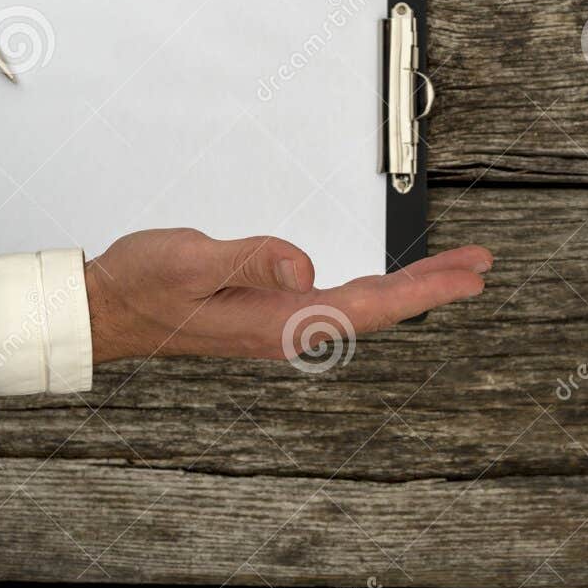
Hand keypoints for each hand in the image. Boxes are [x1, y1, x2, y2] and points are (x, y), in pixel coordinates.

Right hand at [84, 228, 493, 363]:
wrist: (108, 308)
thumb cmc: (143, 285)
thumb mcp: (192, 261)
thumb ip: (251, 259)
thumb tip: (307, 266)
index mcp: (278, 320)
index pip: (371, 305)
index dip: (426, 289)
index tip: (469, 276)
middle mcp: (288, 327)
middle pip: (380, 306)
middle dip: (434, 285)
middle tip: (479, 264)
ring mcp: (281, 322)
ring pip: (364, 304)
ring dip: (410, 287)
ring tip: (451, 270)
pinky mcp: (272, 312)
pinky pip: (342, 301)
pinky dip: (378, 287)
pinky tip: (387, 282)